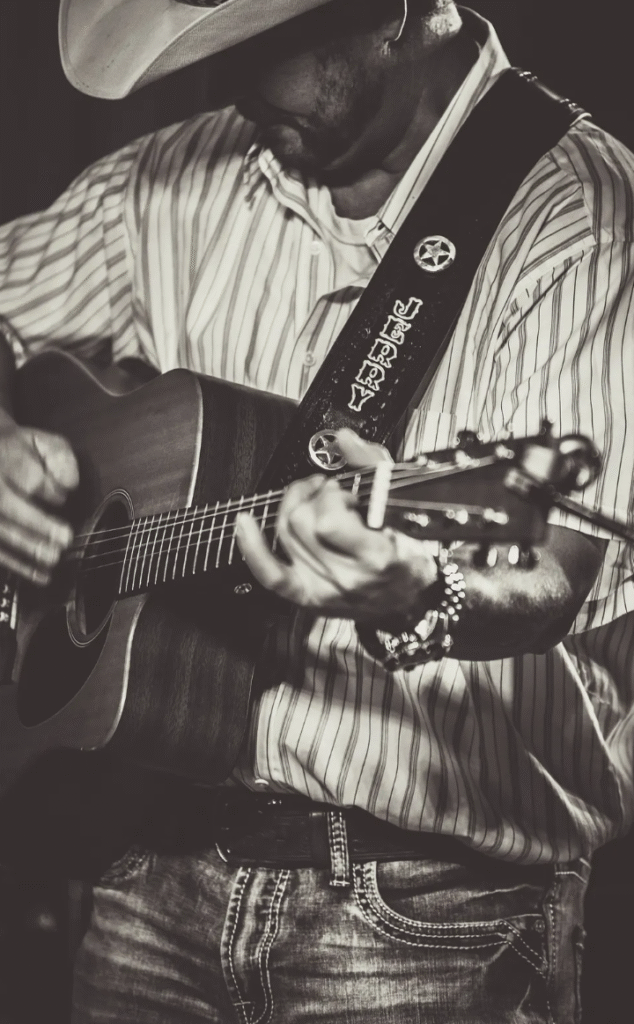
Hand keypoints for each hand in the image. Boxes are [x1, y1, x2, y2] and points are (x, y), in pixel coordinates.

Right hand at [0, 421, 78, 584]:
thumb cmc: (19, 451)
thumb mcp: (42, 442)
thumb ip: (59, 457)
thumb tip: (69, 485)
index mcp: (1, 454)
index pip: (23, 473)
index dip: (46, 488)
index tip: (62, 497)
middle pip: (5, 504)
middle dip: (36, 525)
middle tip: (64, 539)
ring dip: (25, 549)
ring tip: (53, 559)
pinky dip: (16, 565)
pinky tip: (39, 575)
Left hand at [235, 429, 438, 622]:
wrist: (407, 597)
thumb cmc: (409, 552)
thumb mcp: (404, 505)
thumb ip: (374, 466)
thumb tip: (346, 440)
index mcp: (375, 558)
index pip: (328, 520)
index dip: (333, 497)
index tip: (350, 494)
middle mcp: (346, 578)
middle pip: (301, 522)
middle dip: (316, 497)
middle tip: (336, 496)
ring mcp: (323, 589)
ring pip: (286, 534)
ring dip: (295, 507)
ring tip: (317, 503)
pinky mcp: (306, 596)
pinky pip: (270, 574)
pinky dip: (252, 547)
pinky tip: (245, 524)